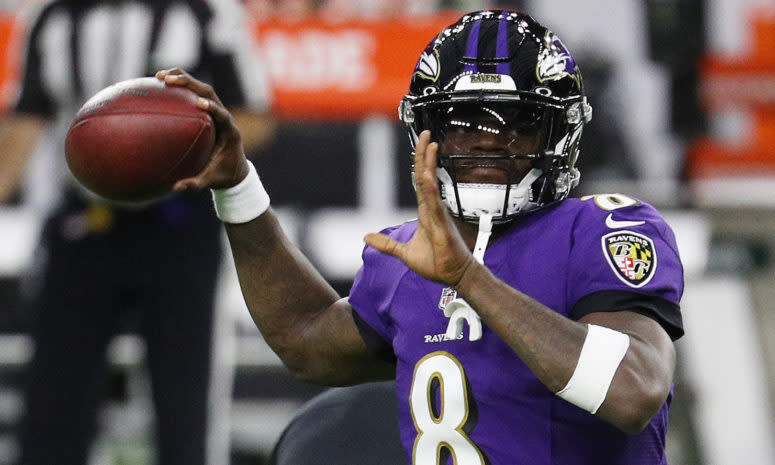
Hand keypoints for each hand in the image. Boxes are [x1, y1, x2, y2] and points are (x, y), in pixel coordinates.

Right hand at [155, 68, 249, 190]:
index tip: (199, 103)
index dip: (212, 108)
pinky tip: (158, 85)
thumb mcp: (211, 181)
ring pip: (201, 89)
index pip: (222, 115)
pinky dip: (178, 89)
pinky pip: (193, 95)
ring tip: (160, 76)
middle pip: (209, 93)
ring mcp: (216, 112)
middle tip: (169, 79)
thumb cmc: (223, 175)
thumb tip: (176, 187)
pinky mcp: (207, 111)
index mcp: (229, 132)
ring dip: (183, 80)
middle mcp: (224, 118)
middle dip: (191, 84)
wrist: (235, 170)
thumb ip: (196, 184)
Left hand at [364, 131, 474, 286]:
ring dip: (429, 166)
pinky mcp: (443, 227)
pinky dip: (431, 191)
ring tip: (429, 146)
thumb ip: (386, 244)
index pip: (420, 182)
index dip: (419, 163)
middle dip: (425, 155)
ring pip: (432, 186)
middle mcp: (433, 209)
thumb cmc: (435, 263)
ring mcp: (439, 216)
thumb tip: (366, 238)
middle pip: (427, 177)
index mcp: (425, 212)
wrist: (453, 276)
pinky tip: (427, 178)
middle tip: (426, 134)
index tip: (421, 144)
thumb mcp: (403, 253)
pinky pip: (436, 206)